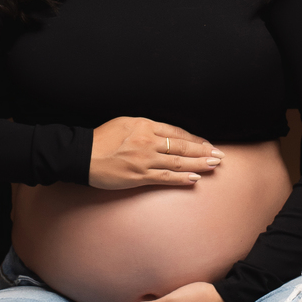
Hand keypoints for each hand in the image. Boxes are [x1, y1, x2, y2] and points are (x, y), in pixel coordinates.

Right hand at [88, 118, 224, 189]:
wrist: (82, 155)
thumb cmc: (101, 139)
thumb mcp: (124, 123)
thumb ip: (144, 127)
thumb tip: (162, 134)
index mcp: (145, 125)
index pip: (176, 132)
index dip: (194, 138)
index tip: (207, 143)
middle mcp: (148, 141)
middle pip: (182, 146)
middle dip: (203, 150)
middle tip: (219, 155)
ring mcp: (145, 159)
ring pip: (178, 162)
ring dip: (199, 164)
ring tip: (214, 166)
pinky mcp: (139, 176)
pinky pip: (165, 177)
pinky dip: (182, 178)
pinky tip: (195, 179)